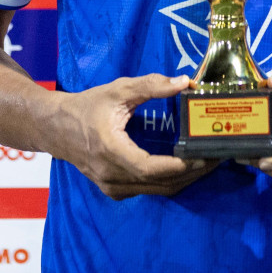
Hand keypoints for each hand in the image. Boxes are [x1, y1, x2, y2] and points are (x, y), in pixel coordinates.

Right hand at [49, 73, 218, 199]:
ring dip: (183, 180)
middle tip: (216, 158)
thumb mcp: (118, 90)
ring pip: (156, 191)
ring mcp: (111, 187)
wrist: (55, 128)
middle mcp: (111, 175)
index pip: (151, 168)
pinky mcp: (113, 189)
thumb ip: (151, 85)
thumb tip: (184, 81)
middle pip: (160, 184)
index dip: (179, 166)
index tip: (203, 156)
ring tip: (206, 164)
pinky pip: (147, 191)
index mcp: (111, 150)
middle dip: (191, 173)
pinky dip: (168, 183)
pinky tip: (184, 169)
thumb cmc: (86, 107)